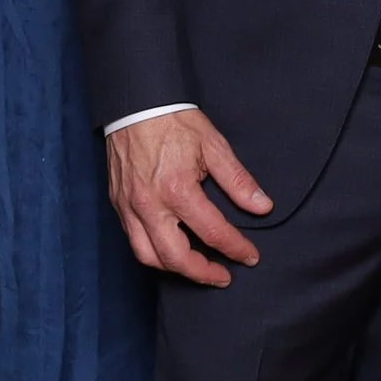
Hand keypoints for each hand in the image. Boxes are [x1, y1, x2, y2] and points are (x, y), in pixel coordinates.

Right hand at [105, 108, 273, 285]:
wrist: (136, 104)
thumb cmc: (174, 121)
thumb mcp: (214, 145)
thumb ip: (238, 181)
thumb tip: (262, 206)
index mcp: (178, 190)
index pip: (213, 232)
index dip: (236, 248)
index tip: (250, 256)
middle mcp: (150, 205)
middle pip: (176, 258)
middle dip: (203, 273)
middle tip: (224, 276)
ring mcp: (130, 208)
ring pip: (149, 257)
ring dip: (175, 270)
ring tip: (198, 270)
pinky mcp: (118, 205)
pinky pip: (133, 241)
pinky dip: (153, 254)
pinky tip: (170, 251)